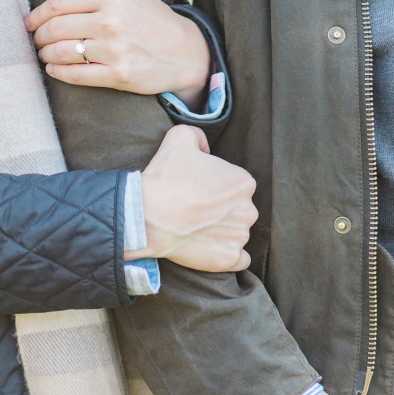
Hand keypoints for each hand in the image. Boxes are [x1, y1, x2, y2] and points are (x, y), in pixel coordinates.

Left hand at [26, 0, 210, 105]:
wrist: (183, 50)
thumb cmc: (148, 12)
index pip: (58, 4)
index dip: (37, 14)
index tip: (31, 22)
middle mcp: (111, 21)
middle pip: (55, 28)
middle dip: (39, 35)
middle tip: (36, 39)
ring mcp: (114, 50)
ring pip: (61, 52)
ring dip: (45, 54)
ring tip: (44, 53)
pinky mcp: (118, 74)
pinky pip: (75, 75)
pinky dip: (57, 72)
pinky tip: (53, 68)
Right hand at [132, 125, 257, 271]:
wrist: (145, 215)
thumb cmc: (164, 177)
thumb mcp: (180, 137)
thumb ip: (198, 135)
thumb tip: (204, 149)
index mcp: (243, 182)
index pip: (235, 184)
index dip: (216, 186)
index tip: (197, 190)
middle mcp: (248, 210)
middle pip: (239, 209)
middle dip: (222, 209)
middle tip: (195, 209)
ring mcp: (239, 237)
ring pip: (237, 233)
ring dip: (222, 231)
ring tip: (196, 228)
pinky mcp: (228, 259)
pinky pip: (239, 259)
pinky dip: (227, 254)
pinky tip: (210, 247)